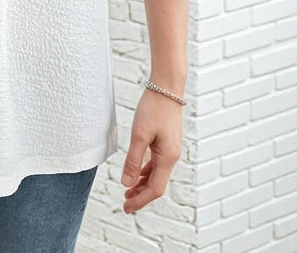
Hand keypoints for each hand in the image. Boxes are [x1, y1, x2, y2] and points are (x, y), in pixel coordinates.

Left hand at [120, 84, 182, 213]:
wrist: (166, 87)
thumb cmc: (153, 108)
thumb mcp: (139, 134)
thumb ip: (133, 160)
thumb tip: (127, 183)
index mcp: (167, 158)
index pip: (155, 189)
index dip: (140, 200)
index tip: (126, 208)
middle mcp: (172, 156)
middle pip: (156, 184)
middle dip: (141, 196)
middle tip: (125, 204)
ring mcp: (170, 149)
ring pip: (156, 174)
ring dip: (142, 184)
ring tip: (128, 192)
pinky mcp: (166, 142)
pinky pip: (156, 163)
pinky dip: (146, 171)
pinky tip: (137, 173)